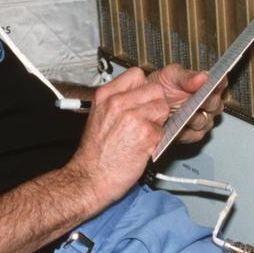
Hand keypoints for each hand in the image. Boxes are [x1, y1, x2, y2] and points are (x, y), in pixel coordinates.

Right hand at [65, 67, 169, 211]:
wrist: (90, 178)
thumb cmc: (94, 153)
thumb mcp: (99, 116)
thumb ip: (117, 102)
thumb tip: (139, 95)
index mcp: (105, 95)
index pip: (137, 74)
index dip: (143, 88)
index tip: (141, 101)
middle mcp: (118, 102)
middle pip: (155, 90)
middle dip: (155, 105)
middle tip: (145, 121)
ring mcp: (133, 117)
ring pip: (163, 108)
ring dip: (158, 122)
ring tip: (142, 135)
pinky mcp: (146, 134)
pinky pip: (163, 130)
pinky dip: (157, 140)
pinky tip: (142, 147)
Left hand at [147, 63, 226, 143]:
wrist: (148, 103)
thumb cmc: (162, 86)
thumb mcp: (171, 75)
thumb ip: (187, 77)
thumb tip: (204, 77)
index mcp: (207, 85)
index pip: (220, 82)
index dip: (218, 83)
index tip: (213, 83)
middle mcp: (209, 103)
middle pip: (215, 104)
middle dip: (206, 102)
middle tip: (198, 100)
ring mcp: (204, 119)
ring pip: (205, 121)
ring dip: (194, 118)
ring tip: (184, 115)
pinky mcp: (194, 134)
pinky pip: (194, 134)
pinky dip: (185, 132)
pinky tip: (177, 127)